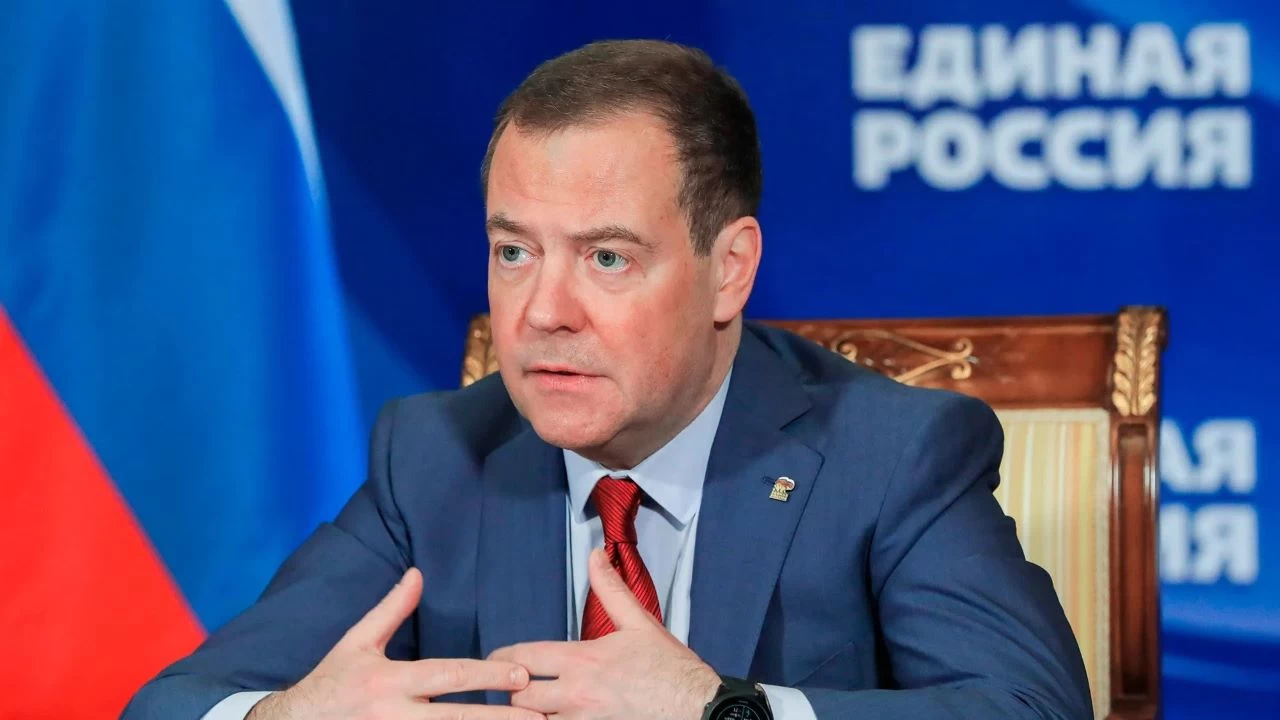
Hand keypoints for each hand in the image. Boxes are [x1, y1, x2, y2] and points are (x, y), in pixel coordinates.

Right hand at [248, 568, 543, 719]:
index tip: (522, 675)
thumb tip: (416, 574)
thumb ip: (391, 611)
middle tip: (537, 715)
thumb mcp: (356, 643)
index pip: (449, 676)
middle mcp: (395, 714)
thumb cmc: (329, 684)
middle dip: (499, 718)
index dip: (488, 676)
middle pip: (458, 719)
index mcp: (391, 681)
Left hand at [490, 548, 720, 719]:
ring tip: (529, 708)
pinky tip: (552, 719)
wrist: (696, 706)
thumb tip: (595, 557)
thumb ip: (610, 589)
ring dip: (528, 715)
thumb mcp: (639, 622)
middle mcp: (576, 693)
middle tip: (512, 687)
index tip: (496, 661)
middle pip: (519, 697)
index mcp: (582, 660)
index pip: (523, 658)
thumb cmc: (670, 667)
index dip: (502, 659)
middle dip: (512, 691)